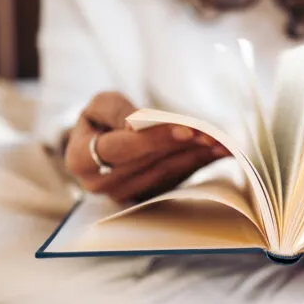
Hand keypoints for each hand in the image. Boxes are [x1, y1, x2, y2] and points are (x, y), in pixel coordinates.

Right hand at [64, 92, 229, 202]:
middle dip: (184, 146)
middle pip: (150, 163)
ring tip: (222, 143)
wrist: (99, 145)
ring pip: (166, 174)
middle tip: (213, 134)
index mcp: (81, 159)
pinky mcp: (145, 198)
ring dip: (197, 158)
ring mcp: (124, 195)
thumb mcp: (100, 105)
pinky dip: (197, 165)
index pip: (123, 149)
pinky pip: (175, 180)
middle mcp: (101, 184)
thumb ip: (115, 109)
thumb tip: (136, 126)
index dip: (155, 139)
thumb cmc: (100, 121)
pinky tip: (218, 154)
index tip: (186, 130)